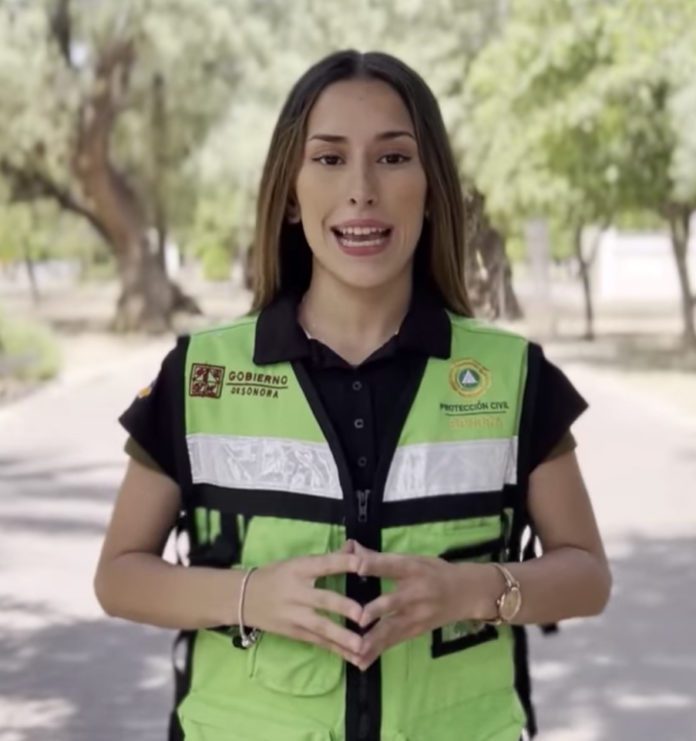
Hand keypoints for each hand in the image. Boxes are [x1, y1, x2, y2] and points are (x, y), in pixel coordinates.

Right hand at [243, 541, 364, 664]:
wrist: (244, 598)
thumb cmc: (276, 575)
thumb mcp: (298, 562)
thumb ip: (328, 558)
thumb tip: (355, 548)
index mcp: (299, 569)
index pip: (323, 564)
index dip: (342, 563)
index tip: (362, 564)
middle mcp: (297, 592)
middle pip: (322, 599)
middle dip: (342, 607)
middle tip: (362, 614)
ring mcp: (295, 616)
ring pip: (320, 627)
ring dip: (342, 637)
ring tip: (361, 645)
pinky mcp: (295, 633)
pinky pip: (319, 642)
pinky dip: (337, 650)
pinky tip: (354, 657)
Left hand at [352, 540, 470, 671]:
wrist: (467, 593)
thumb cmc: (434, 571)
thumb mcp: (413, 559)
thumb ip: (380, 557)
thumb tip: (350, 546)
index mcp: (412, 568)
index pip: (392, 565)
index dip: (375, 564)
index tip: (357, 566)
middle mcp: (415, 592)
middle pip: (393, 601)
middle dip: (376, 610)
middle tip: (359, 618)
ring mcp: (416, 615)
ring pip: (392, 628)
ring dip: (373, 640)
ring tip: (355, 650)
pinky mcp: (415, 631)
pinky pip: (393, 642)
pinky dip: (377, 652)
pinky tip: (360, 662)